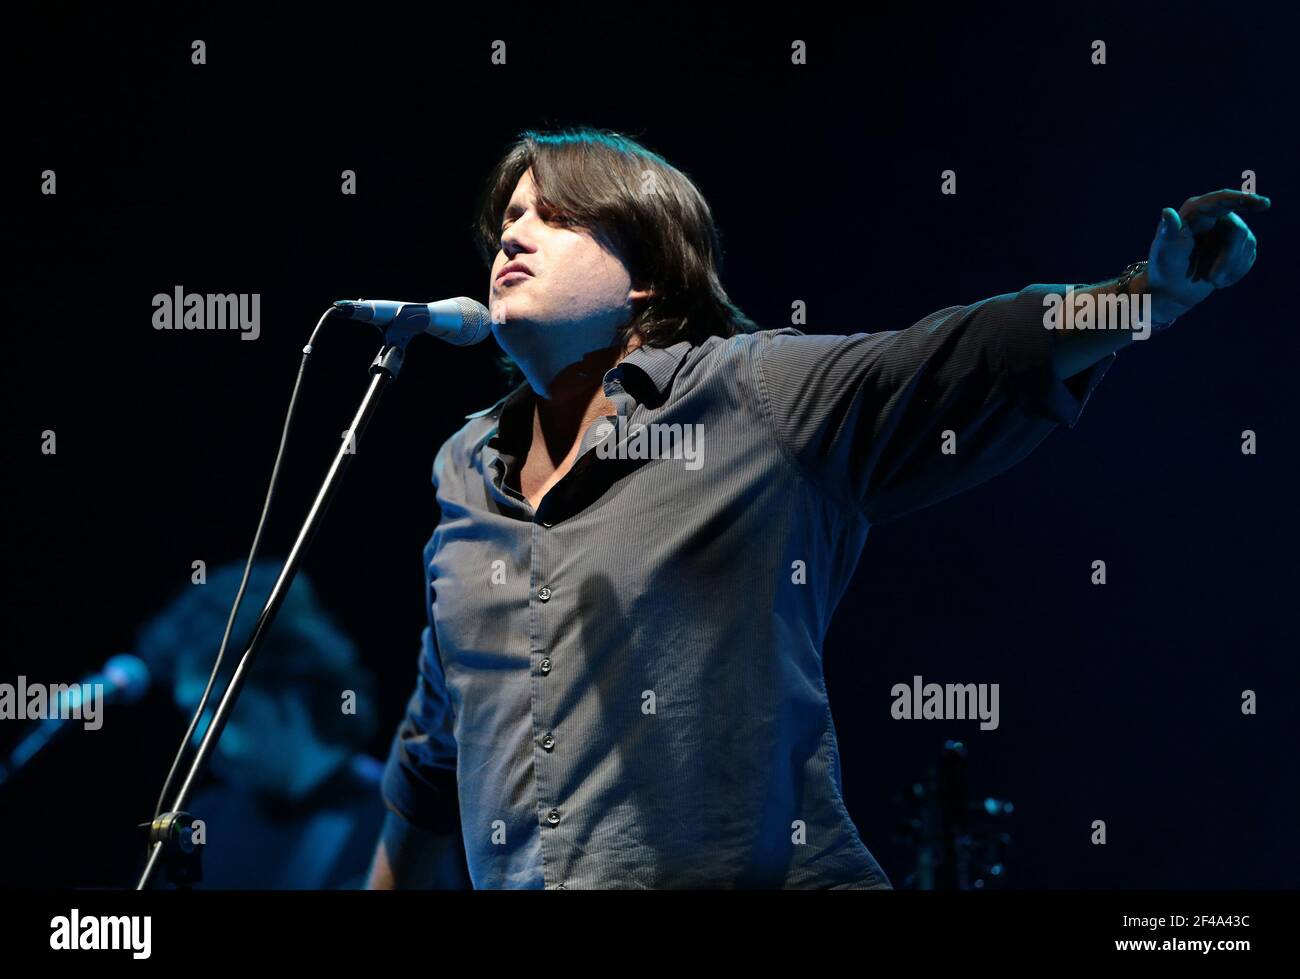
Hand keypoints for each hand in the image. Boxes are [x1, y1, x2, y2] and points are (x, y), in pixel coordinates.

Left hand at [1145, 189, 1269, 324]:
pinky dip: (1235, 273)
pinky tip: (1219, 280)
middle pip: (1238, 231)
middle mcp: (1216, 216)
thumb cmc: (1164, 267)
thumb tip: (1167, 212)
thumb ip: (1169, 230)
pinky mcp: (1238, 245)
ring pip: (1247, 244)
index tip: (1263, 204)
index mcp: (1196, 211)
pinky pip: (1249, 256)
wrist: (1171, 289)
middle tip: (1213, 280)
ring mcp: (1229, 230)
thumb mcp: (1165, 250)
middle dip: (1228, 259)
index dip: (1243, 200)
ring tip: (1211, 280)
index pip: (1222, 200)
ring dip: (1230, 269)